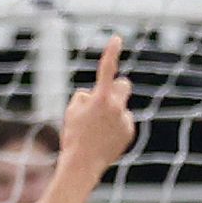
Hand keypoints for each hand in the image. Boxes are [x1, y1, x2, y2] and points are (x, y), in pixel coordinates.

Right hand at [58, 38, 136, 174]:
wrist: (83, 164)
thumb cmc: (73, 135)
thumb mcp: (72, 110)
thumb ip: (86, 96)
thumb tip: (95, 95)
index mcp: (101, 98)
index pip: (107, 69)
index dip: (111, 52)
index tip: (117, 38)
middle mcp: (117, 107)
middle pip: (124, 85)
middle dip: (117, 87)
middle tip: (105, 97)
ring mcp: (126, 120)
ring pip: (121, 107)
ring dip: (112, 111)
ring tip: (97, 128)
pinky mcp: (129, 132)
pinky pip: (122, 122)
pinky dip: (115, 126)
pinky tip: (104, 138)